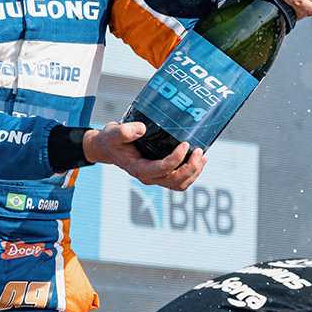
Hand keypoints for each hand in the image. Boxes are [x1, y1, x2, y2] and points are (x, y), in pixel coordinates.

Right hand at [82, 122, 206, 190]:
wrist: (108, 147)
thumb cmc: (111, 140)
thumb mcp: (113, 133)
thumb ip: (124, 131)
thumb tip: (141, 128)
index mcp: (139, 169)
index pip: (162, 169)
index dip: (176, 159)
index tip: (185, 144)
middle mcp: (148, 177)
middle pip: (175, 180)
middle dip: (191, 168)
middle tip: (199, 151)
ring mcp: (155, 177)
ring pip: (180, 183)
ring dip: (194, 172)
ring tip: (202, 156)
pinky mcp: (161, 173)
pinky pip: (179, 179)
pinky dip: (192, 172)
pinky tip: (198, 159)